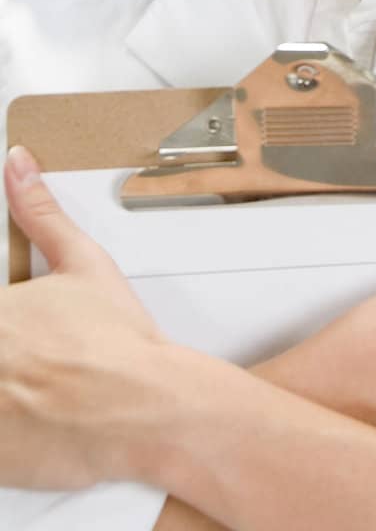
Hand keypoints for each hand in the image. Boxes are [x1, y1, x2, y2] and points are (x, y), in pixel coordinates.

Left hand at [0, 144, 173, 489]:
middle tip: (31, 360)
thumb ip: (41, 214)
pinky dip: (8, 429)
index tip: (17, 329)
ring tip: (34, 386)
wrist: (143, 406)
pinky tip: (31, 419)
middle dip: (8, 354)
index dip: (5, 322)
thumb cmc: (116, 339)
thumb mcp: (82, 263)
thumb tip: (18, 166)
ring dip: (7, 386)